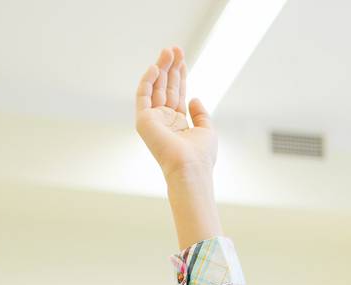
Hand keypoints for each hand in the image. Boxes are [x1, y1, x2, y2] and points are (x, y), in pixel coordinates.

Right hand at [135, 46, 216, 179]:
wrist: (190, 169)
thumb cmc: (201, 156)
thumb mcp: (206, 130)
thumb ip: (200, 113)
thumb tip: (194, 97)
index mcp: (177, 123)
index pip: (176, 93)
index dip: (179, 76)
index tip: (182, 59)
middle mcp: (163, 120)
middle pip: (165, 87)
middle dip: (170, 67)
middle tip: (175, 48)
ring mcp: (152, 119)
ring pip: (155, 87)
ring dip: (161, 68)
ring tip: (169, 51)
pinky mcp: (143, 120)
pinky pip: (143, 95)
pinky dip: (148, 80)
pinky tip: (157, 67)